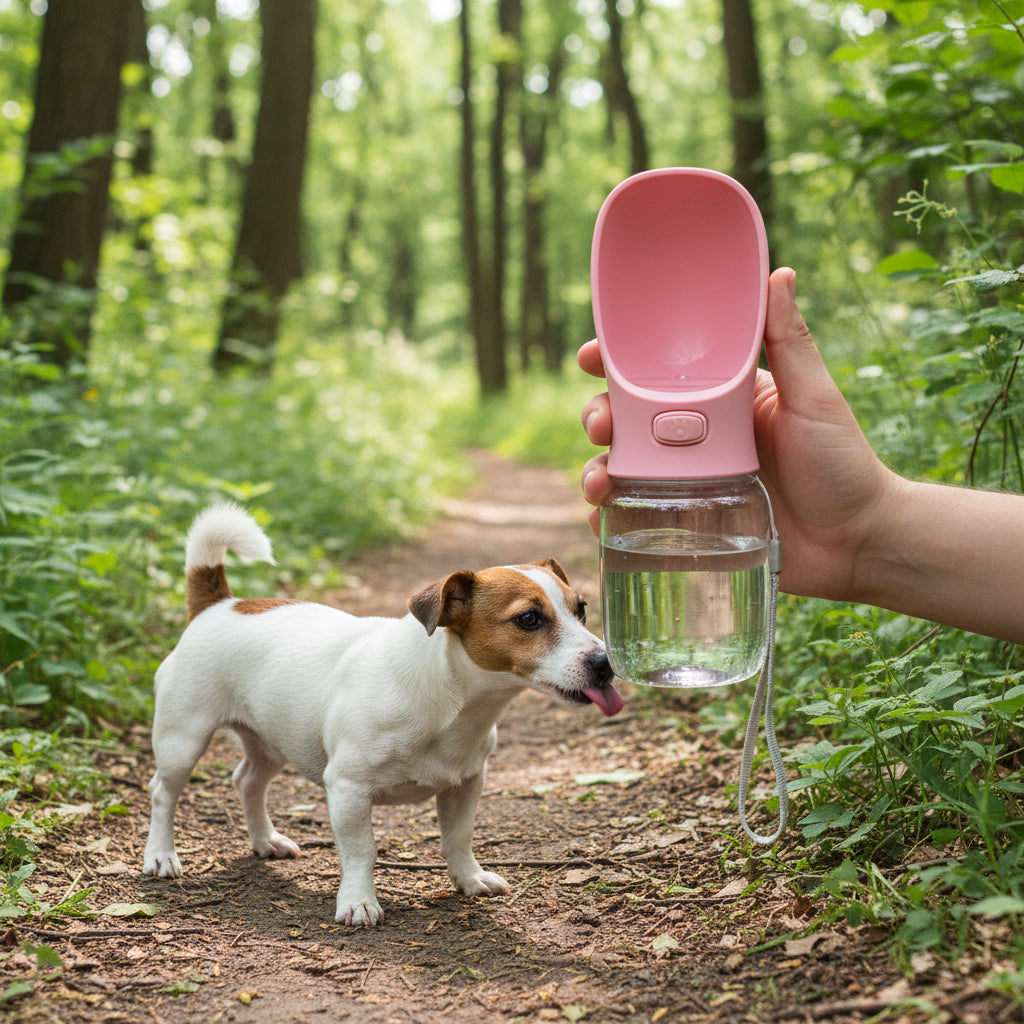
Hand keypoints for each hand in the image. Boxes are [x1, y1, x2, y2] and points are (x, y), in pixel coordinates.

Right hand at [579, 267, 895, 601]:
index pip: (658, 374)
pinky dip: (609, 519)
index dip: (617, 363)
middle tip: (601, 426)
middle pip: (627, 421)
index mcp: (721, 401)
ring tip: (599, 483)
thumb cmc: (843, 465)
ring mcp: (688, 483)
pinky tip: (602, 519)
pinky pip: (636, 518)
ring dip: (597, 471)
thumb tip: (780, 274)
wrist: (856, 543)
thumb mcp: (814, 399)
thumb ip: (791, 343)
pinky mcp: (688, 525)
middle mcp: (697, 439)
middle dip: (598, 417)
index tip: (591, 357)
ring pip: (624, 469)